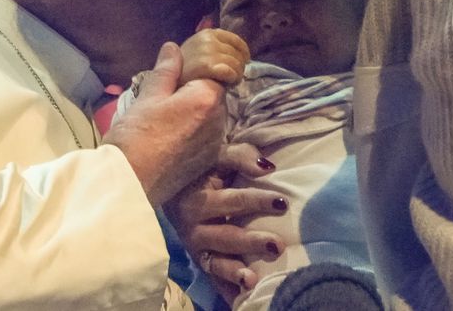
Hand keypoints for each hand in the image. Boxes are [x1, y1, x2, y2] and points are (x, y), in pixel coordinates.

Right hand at [103, 42, 225, 205]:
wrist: (131, 182)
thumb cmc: (136, 135)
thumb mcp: (148, 96)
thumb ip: (166, 70)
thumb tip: (173, 48)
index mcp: (207, 98)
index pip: (214, 69)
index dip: (196, 65)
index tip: (177, 69)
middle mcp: (219, 120)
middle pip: (214, 92)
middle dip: (196, 87)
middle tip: (166, 90)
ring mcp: (215, 142)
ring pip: (210, 114)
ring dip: (195, 108)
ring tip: (165, 113)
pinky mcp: (207, 161)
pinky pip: (206, 134)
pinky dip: (193, 128)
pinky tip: (170, 132)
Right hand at [165, 143, 287, 303]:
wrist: (171, 189)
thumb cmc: (201, 170)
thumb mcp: (217, 156)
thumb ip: (240, 156)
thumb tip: (267, 167)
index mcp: (197, 196)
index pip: (232, 200)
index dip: (256, 201)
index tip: (282, 203)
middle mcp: (192, 225)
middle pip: (225, 235)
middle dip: (250, 242)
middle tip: (278, 245)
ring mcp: (195, 246)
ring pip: (215, 262)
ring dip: (233, 272)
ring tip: (252, 280)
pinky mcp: (199, 261)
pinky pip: (213, 278)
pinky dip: (226, 289)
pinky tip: (240, 299)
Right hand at [179, 28, 249, 85]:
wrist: (169, 86)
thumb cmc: (183, 73)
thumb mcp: (194, 51)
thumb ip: (207, 41)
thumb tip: (210, 21)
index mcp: (206, 34)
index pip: (236, 40)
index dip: (243, 53)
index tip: (245, 62)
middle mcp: (206, 39)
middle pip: (237, 54)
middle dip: (239, 67)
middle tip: (232, 78)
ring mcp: (205, 52)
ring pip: (235, 63)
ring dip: (237, 75)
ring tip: (230, 83)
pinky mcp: (205, 66)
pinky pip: (229, 71)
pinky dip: (232, 79)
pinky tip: (227, 85)